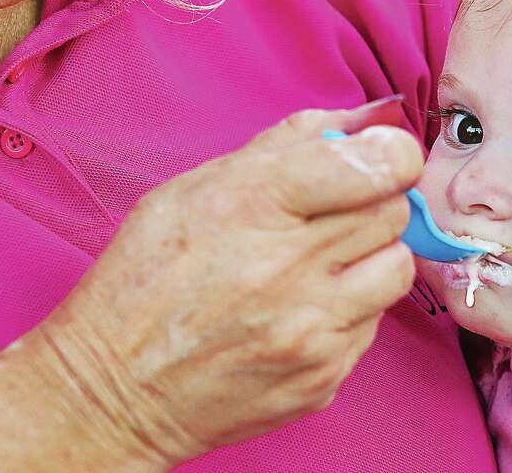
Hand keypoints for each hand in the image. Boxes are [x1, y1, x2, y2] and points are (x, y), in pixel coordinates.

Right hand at [35, 99, 421, 465]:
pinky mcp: (323, 375)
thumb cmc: (147, 280)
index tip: (384, 159)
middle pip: (393, 211)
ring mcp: (310, 329)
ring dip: (372, 256)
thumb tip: (363, 121)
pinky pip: (373, 324)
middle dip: (375, 201)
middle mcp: (288, 269)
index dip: (392, 155)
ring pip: (398, 267)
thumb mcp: (193, 189)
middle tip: (338, 211)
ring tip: (324, 262)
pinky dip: (350, 310)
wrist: (114, 390)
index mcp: (253, 206)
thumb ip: (285, 145)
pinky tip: (302, 309)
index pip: (374, 165)